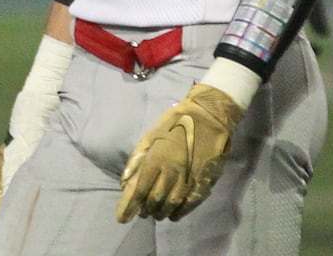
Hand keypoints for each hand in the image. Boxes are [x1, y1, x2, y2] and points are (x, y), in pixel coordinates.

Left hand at [116, 83, 244, 222]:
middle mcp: (171, 171)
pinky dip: (181, 212)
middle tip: (143, 211)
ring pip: (172, 204)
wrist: (210, 115)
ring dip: (162, 212)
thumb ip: (136, 159)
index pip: (140, 190)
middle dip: (146, 210)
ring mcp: (189, 176)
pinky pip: (191, 202)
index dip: (130, 206)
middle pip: (155, 200)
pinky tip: (175, 214)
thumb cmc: (177, 122)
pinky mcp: (204, 179)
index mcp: (156, 159)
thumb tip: (125, 182)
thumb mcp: (151, 135)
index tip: (122, 217)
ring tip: (157, 213)